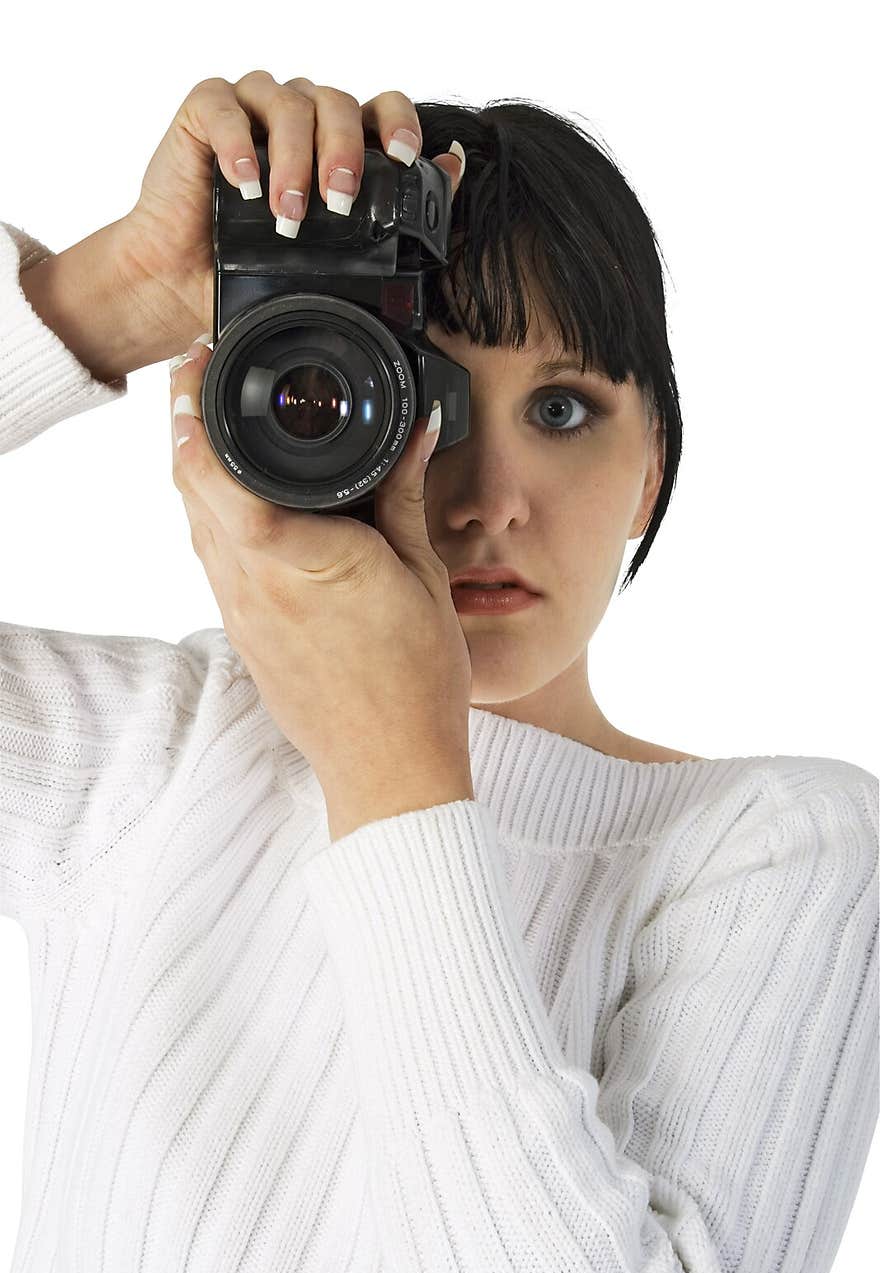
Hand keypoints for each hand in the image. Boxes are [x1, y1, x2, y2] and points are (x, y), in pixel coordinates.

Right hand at [116, 72, 465, 361]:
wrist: (184, 284)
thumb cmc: (256, 267)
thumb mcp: (332, 252)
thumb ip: (393, 206)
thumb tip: (452, 164)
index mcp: (335, 140)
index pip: (379, 107)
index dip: (397, 123)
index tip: (405, 157)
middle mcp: (299, 116)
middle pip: (337, 103)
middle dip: (343, 152)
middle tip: (339, 203)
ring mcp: (251, 109)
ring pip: (287, 102)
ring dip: (294, 159)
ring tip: (287, 214)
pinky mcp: (203, 114)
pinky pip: (223, 105)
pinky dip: (237, 142)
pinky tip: (244, 183)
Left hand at [170, 340, 474, 832]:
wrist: (390, 767)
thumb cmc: (415, 680)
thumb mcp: (422, 574)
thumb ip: (405, 494)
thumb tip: (418, 429)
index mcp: (294, 555)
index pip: (212, 466)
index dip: (194, 408)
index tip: (204, 365)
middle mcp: (250, 582)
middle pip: (187, 485)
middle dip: (187, 425)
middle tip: (209, 381)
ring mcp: (240, 611)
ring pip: (193, 522)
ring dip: (199, 471)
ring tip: (229, 432)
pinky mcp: (243, 634)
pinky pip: (213, 558)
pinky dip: (218, 517)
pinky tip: (253, 505)